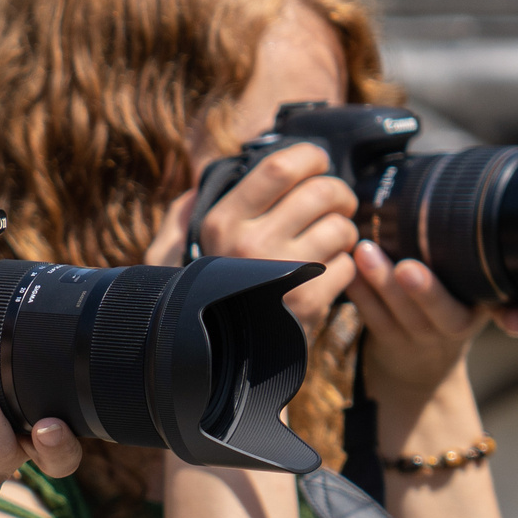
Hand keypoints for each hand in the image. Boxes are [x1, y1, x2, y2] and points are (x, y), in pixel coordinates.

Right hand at [148, 145, 356, 342]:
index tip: (317, 162)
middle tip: (337, 204)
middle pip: (321, 192)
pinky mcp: (308, 304)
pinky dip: (345, 267)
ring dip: (345, 231)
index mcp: (221, 222)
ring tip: (331, 240)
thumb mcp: (170, 257)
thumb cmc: (203, 298)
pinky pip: (347, 265)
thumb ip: (179, 219)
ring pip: (341, 228)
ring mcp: (281, 274)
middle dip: (340, 192)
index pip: (279, 167)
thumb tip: (195, 189)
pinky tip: (326, 273)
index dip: (309, 156)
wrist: (222, 361)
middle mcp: (249, 245)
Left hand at [348, 238, 517, 404]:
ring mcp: (418, 339)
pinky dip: (359, 292)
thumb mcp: (480, 301)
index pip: (505, 313)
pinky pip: (371, 317)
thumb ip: (494, 282)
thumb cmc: (450, 312)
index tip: (514, 323)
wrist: (420, 371)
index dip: (514, 318)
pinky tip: (346, 268)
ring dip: (381, 282)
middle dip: (427, 292)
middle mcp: (454, 328)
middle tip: (408, 267)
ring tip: (365, 251)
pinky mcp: (386, 341)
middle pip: (444, 314)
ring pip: (400, 314)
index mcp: (482, 311)